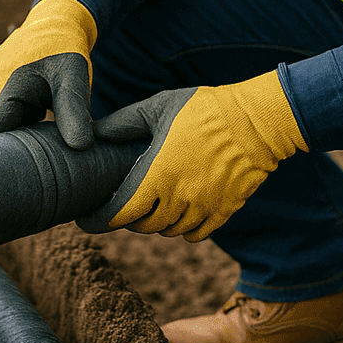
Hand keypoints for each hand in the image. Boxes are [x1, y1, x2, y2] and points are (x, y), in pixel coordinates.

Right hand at [0, 0, 96, 149]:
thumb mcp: (74, 80)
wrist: (54, 22)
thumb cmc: (65, 50)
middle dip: (10, 146)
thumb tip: (82, 147)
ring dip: (9, 133)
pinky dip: (8, 122)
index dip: (8, 155)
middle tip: (41, 144)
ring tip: (38, 123)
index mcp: (2, 88)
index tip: (35, 159)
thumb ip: (75, 113)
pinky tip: (31, 114)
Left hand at [76, 69, 305, 241]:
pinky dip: (183, 228)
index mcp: (158, 175)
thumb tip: (92, 133)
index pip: (119, 213)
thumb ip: (123, 124)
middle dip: (128, 218)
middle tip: (124, 202)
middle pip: (143, 226)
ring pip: (169, 231)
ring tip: (152, 202)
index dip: (99, 220)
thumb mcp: (158, 107)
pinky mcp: (223, 212)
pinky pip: (195, 234)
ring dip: (156, 222)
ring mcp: (202, 208)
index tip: (86, 219)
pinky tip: (180, 209)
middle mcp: (178, 199)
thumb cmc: (203, 110)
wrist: (256, 122)